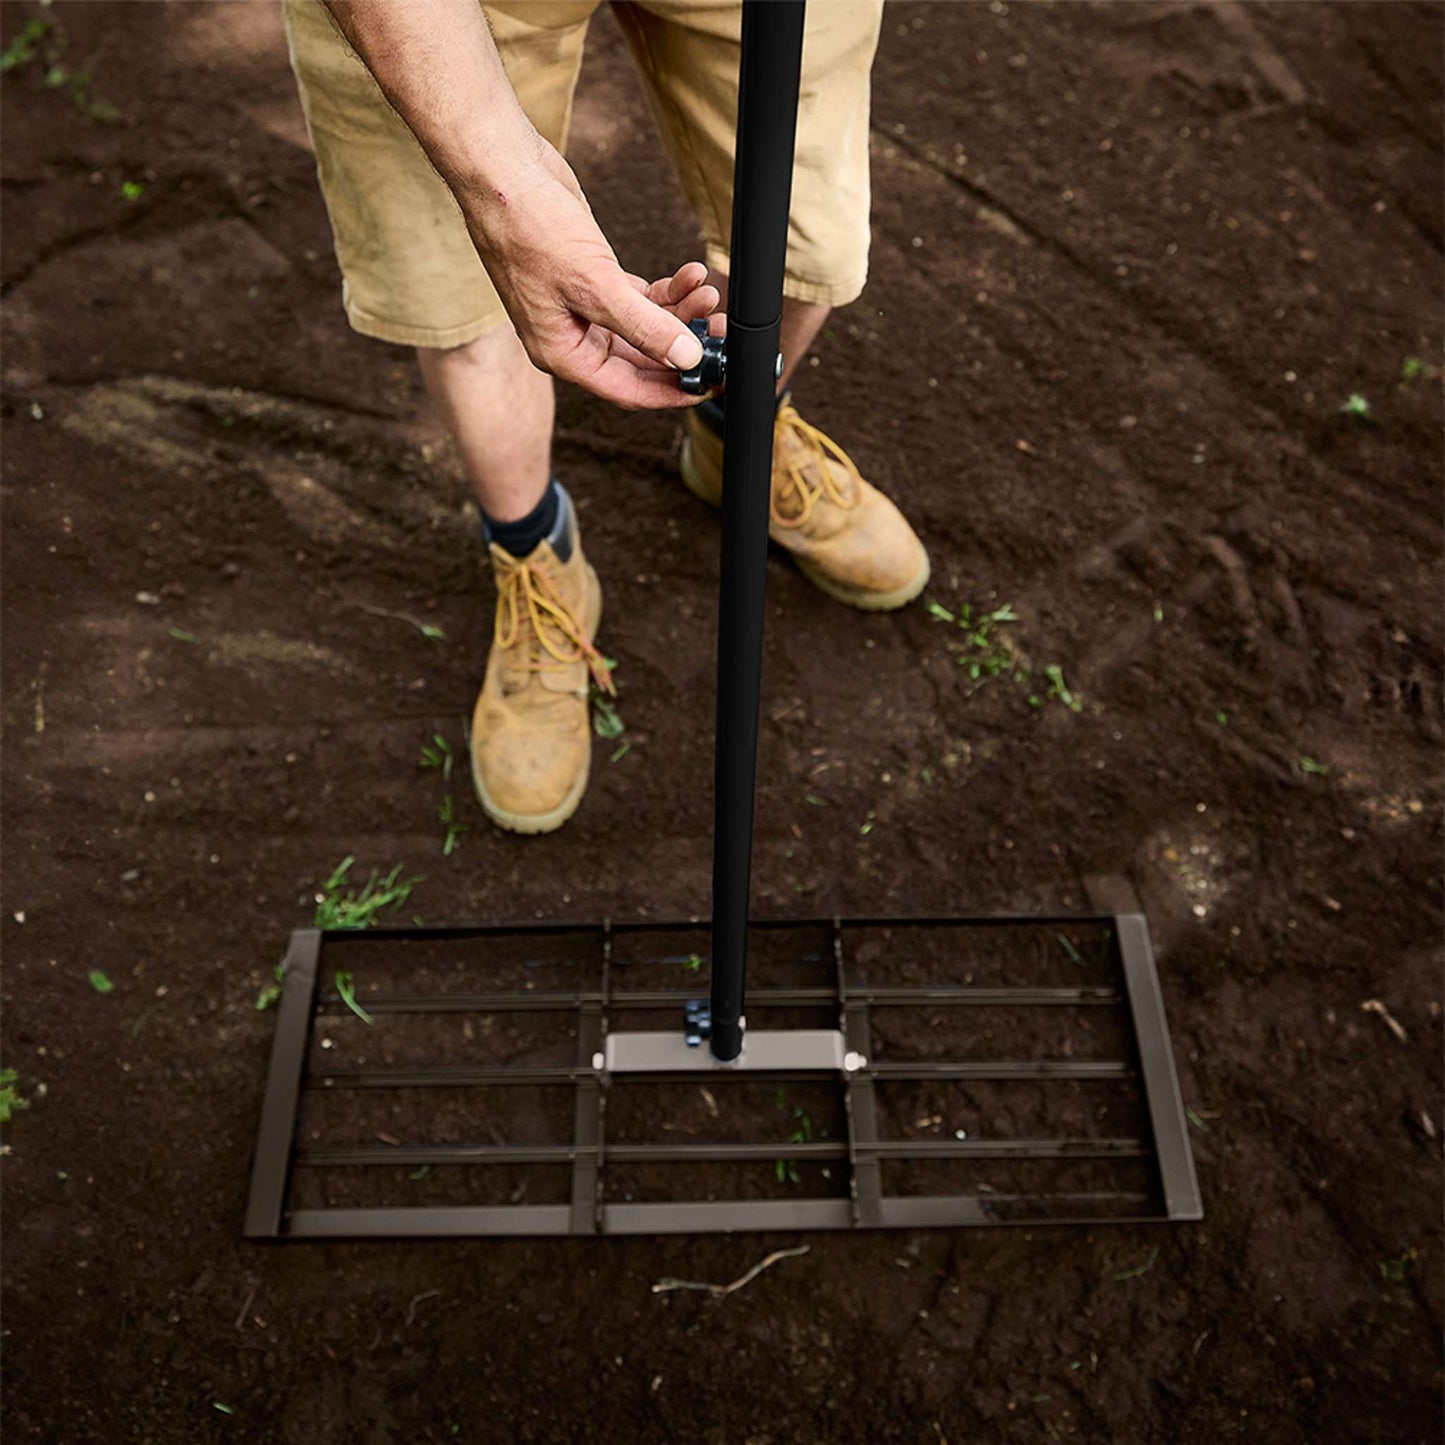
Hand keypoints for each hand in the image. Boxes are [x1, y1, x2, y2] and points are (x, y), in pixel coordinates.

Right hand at [463, 143, 718, 408]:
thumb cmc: (529, 229)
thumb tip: (686, 359)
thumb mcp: (595, 285)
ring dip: (680, 314)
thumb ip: (644, 327)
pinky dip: (667, 290)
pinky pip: (640, 298)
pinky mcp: (594, 279)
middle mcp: (573, 338)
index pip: (628, 390)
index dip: (672, 391)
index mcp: (563, 354)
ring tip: (709, 294)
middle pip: (641, 361)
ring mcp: (583, 309)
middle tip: (722, 336)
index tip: (709, 385)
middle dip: (684, 348)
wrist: (504, 173)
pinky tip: (690, 275)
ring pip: (644, 327)